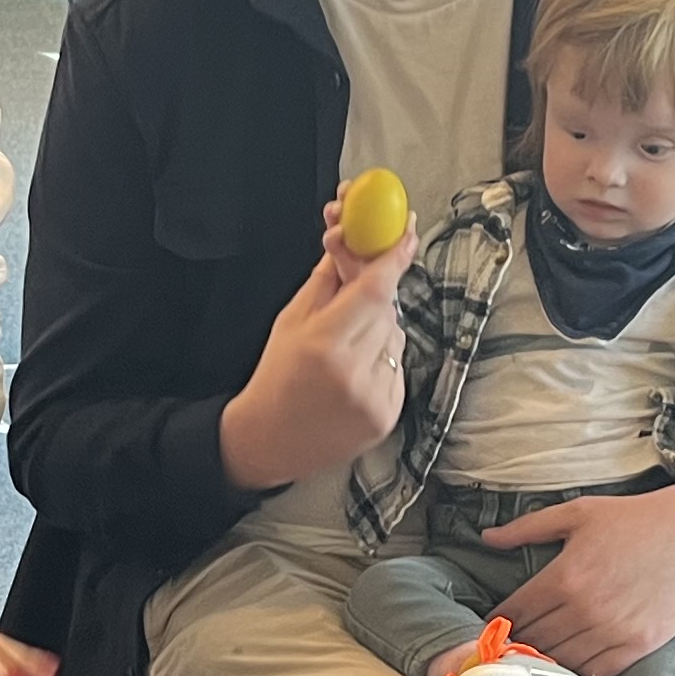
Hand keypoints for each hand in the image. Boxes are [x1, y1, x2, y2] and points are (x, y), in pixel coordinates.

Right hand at [214, 216, 412, 492]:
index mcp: (323, 345)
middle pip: (386, 310)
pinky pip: (397, 366)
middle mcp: (352, 373)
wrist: (269, 441)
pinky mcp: (387, 415)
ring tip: (344, 348)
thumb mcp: (291, 321)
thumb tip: (352, 242)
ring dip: (377, 330)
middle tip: (354, 294)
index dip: (393, 257)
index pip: (373, 290)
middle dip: (375, 294)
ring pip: (395, 337)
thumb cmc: (276, 378)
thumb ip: (327, 280)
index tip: (405, 234)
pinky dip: (382, 359)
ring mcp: (374, 398)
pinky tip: (355, 372)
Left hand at [475, 481, 674, 675]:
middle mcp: (585, 609)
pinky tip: (567, 669)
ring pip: (560, 662)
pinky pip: (596, 672)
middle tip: (504, 649)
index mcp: (565, 577)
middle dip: (515, 645)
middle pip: (532, 642)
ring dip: (542, 663)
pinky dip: (577, 673)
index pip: (514, 614)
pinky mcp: (638, 646)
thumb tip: (487, 538)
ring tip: (530, 661)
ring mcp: (612, 632)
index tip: (490, 628)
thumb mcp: (579, 513)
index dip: (497, 623)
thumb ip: (528, 528)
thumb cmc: (638, 519)